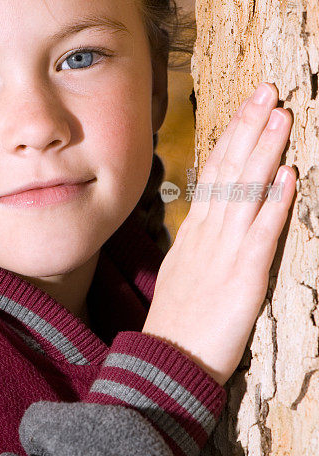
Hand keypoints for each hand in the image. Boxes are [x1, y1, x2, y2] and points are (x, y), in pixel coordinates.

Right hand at [143, 82, 296, 385]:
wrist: (166, 363)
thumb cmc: (177, 323)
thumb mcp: (181, 273)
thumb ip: (199, 243)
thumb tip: (209, 219)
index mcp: (193, 232)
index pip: (213, 173)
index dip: (233, 138)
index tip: (249, 109)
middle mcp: (207, 233)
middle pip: (228, 169)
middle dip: (250, 127)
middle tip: (269, 91)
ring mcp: (224, 252)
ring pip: (245, 191)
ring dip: (266, 151)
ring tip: (282, 116)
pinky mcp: (243, 277)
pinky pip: (261, 233)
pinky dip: (275, 202)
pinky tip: (289, 176)